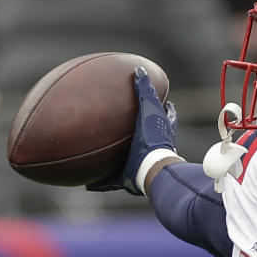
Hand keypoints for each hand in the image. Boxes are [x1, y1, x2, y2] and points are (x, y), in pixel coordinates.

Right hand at [87, 66, 176, 194]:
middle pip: (154, 140)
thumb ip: (145, 91)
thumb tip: (139, 71)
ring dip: (124, 161)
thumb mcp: (149, 110)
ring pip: (135, 163)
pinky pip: (113, 182)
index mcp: (163, 133)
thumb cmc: (153, 139)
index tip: (167, 103)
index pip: (168, 117)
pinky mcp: (132, 181)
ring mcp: (145, 166)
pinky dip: (102, 184)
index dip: (167, 110)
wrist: (153, 170)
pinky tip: (89, 185)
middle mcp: (157, 150)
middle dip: (147, 135)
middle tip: (136, 129)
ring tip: (110, 160)